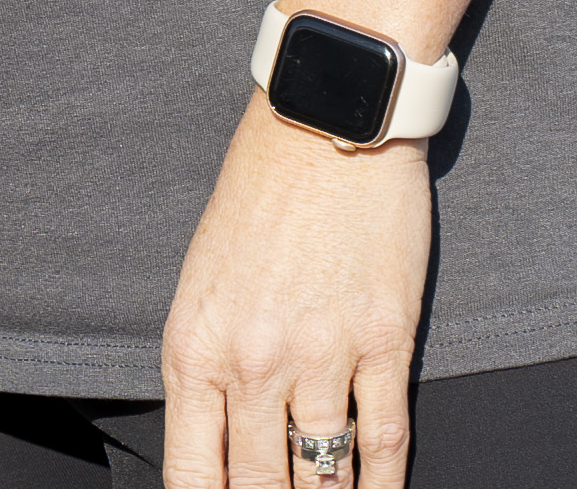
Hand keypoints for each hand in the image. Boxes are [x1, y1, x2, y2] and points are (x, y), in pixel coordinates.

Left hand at [162, 114, 435, 485]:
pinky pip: (383, 438)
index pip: (193, 475)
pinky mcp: (384, 340)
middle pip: (260, 488)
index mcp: (193, 349)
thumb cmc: (256, 199)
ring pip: (324, 473)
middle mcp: (252, 362)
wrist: (321, 124)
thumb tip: (221, 445)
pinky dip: (382, 484)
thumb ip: (208, 367)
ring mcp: (321, 354)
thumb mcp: (201, 285)